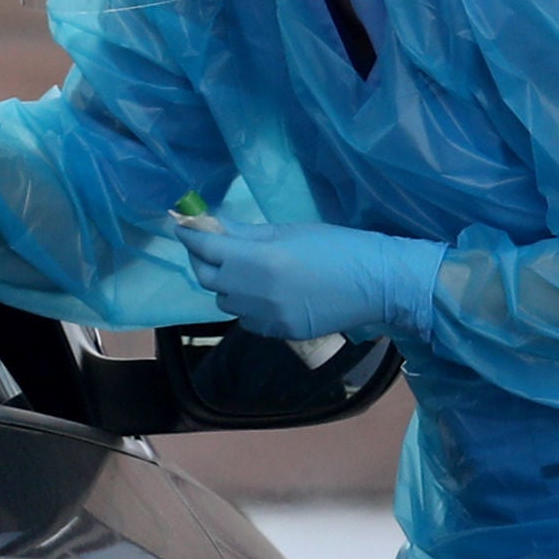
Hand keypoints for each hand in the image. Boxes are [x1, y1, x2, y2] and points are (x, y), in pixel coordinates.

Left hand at [173, 220, 445, 340]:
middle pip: (208, 278)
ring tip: (239, 268)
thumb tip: (214, 226)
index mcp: (259, 260)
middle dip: (202, 260)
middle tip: (206, 246)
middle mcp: (256, 292)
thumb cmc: (338, 246)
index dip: (190, 235)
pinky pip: (246, 318)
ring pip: (225, 302)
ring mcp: (266, 317)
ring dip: (224, 284)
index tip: (182, 225)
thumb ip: (247, 233)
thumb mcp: (291, 231)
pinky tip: (261, 292)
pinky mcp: (279, 333)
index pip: (208, 248)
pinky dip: (245, 304)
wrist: (376, 284)